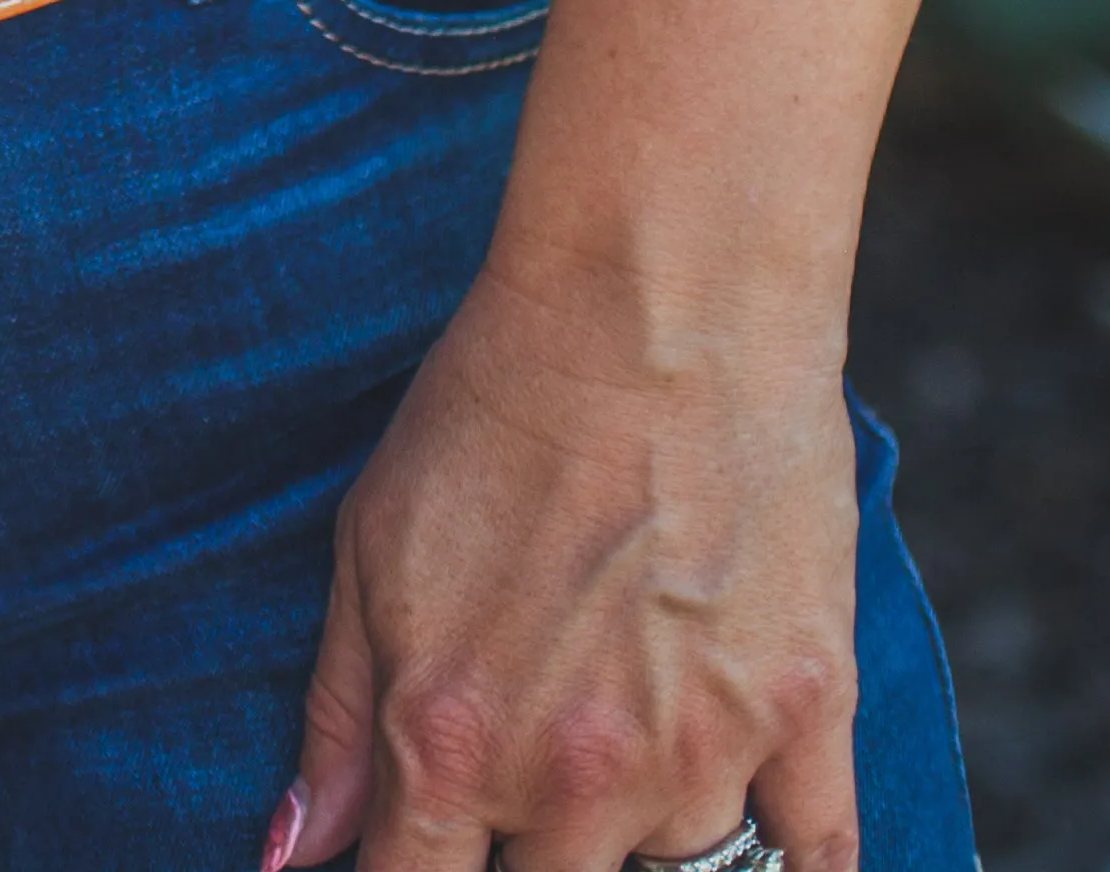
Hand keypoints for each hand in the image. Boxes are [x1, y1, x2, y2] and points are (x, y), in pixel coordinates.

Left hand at [275, 259, 858, 871]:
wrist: (656, 294)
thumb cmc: (497, 400)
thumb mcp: (370, 542)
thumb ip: (337, 718)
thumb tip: (290, 855)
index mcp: (451, 740)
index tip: (434, 850)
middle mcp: (574, 775)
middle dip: (535, 851)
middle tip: (540, 777)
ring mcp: (701, 753)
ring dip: (647, 831)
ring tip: (633, 724)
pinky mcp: (810, 711)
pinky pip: (818, 861)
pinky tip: (762, 844)